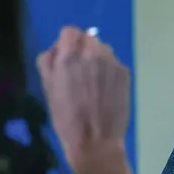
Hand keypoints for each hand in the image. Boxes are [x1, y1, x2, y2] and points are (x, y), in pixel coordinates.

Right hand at [37, 26, 129, 160]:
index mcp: (70, 56)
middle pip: (88, 38)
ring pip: (103, 50)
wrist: (96, 141)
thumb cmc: (66, 118)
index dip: (66, 44)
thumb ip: (49, 62)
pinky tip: (106, 91)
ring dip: (97, 59)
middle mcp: (93, 53)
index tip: (66, 59)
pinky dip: (109, 72)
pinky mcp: (125, 73)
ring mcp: (112, 62)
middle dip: (82, 50)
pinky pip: (114, 64)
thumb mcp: (48, 88)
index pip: (69, 32)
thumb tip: (57, 49)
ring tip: (94, 84)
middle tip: (79, 72)